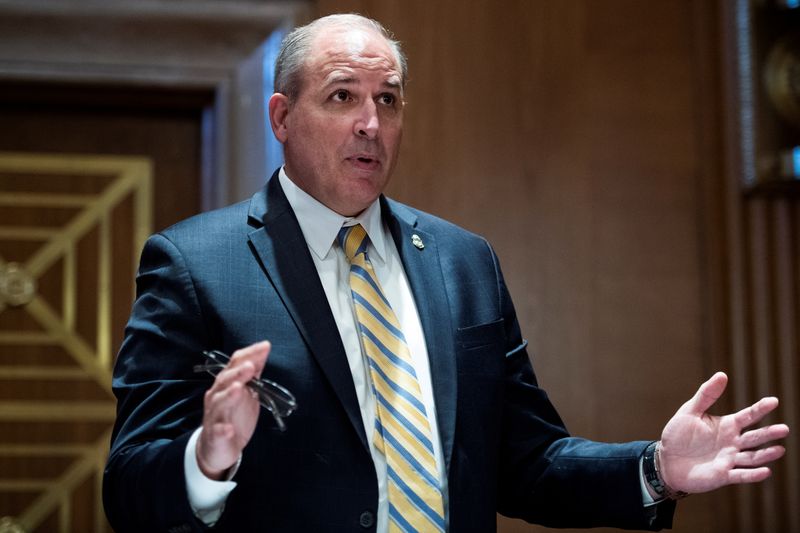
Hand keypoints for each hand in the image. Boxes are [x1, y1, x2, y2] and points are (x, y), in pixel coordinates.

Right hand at [196, 341, 270, 479]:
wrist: (217, 447)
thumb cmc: (233, 415)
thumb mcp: (246, 391)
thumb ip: (253, 373)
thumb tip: (263, 350)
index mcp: (226, 383)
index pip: (235, 364)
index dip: (249, 354)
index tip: (265, 346)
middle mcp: (217, 396)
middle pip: (225, 380)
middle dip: (238, 372)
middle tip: (250, 366)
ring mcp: (214, 415)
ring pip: (219, 403)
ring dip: (228, 395)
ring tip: (238, 389)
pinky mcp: (215, 435)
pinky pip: (217, 432)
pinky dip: (223, 430)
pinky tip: (229, 429)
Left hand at [657, 372, 789, 494]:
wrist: (666, 460)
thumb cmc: (678, 434)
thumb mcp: (690, 411)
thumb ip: (706, 395)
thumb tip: (722, 374)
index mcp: (726, 425)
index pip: (748, 416)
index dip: (760, 409)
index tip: (774, 401)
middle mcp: (732, 442)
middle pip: (754, 437)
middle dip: (769, 433)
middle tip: (784, 429)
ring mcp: (729, 459)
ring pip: (752, 457)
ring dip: (766, 455)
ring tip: (780, 449)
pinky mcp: (723, 475)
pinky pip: (741, 475)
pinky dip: (753, 475)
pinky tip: (766, 471)